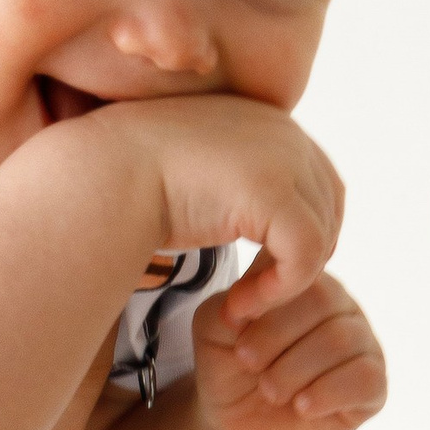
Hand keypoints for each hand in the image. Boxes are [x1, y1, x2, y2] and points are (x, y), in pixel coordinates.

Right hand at [94, 93, 344, 321]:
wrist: (99, 178)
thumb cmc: (129, 182)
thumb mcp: (196, 172)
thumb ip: (235, 184)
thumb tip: (258, 214)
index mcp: (267, 121)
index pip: (318, 182)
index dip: (300, 232)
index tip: (261, 270)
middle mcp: (285, 130)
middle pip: (329, 208)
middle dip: (301, 258)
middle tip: (256, 296)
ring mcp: (284, 158)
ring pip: (320, 237)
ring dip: (286, 283)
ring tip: (243, 306)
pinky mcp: (275, 193)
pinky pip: (305, 257)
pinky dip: (279, 292)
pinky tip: (238, 308)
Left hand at [191, 272, 387, 429]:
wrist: (236, 426)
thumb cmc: (229, 367)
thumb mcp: (215, 328)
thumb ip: (234, 300)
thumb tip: (264, 290)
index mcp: (307, 281)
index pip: (300, 273)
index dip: (265, 307)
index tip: (235, 337)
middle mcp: (341, 306)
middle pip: (324, 301)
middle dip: (276, 337)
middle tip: (248, 364)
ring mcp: (362, 344)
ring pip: (343, 340)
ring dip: (294, 370)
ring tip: (269, 391)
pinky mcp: (373, 386)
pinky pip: (366, 379)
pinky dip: (327, 393)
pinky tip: (302, 406)